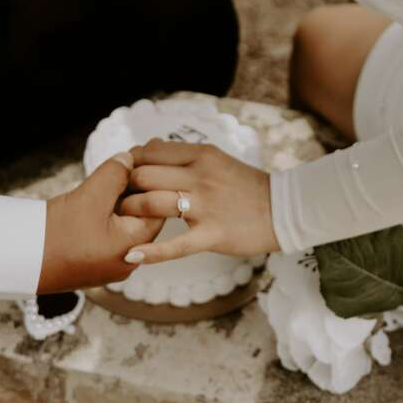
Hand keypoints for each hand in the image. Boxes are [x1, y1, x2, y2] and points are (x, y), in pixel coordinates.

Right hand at [38, 154, 163, 292]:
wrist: (19, 261)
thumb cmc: (57, 235)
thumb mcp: (91, 195)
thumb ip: (116, 173)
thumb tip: (129, 159)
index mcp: (135, 247)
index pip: (158, 208)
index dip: (151, 180)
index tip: (144, 157)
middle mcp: (126, 259)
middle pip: (140, 214)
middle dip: (134, 187)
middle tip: (128, 160)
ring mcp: (109, 262)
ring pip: (123, 222)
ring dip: (118, 198)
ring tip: (111, 173)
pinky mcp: (92, 260)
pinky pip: (108, 232)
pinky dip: (106, 212)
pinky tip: (96, 194)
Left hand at [119, 139, 279, 264]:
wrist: (283, 209)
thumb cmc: (247, 185)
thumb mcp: (216, 159)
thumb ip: (184, 154)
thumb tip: (151, 146)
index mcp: (201, 155)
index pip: (151, 151)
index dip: (132, 162)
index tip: (125, 174)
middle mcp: (200, 176)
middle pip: (145, 176)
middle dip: (125, 187)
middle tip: (118, 198)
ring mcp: (205, 206)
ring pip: (152, 204)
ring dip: (131, 212)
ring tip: (123, 221)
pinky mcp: (211, 234)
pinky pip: (175, 245)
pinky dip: (151, 252)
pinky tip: (132, 256)